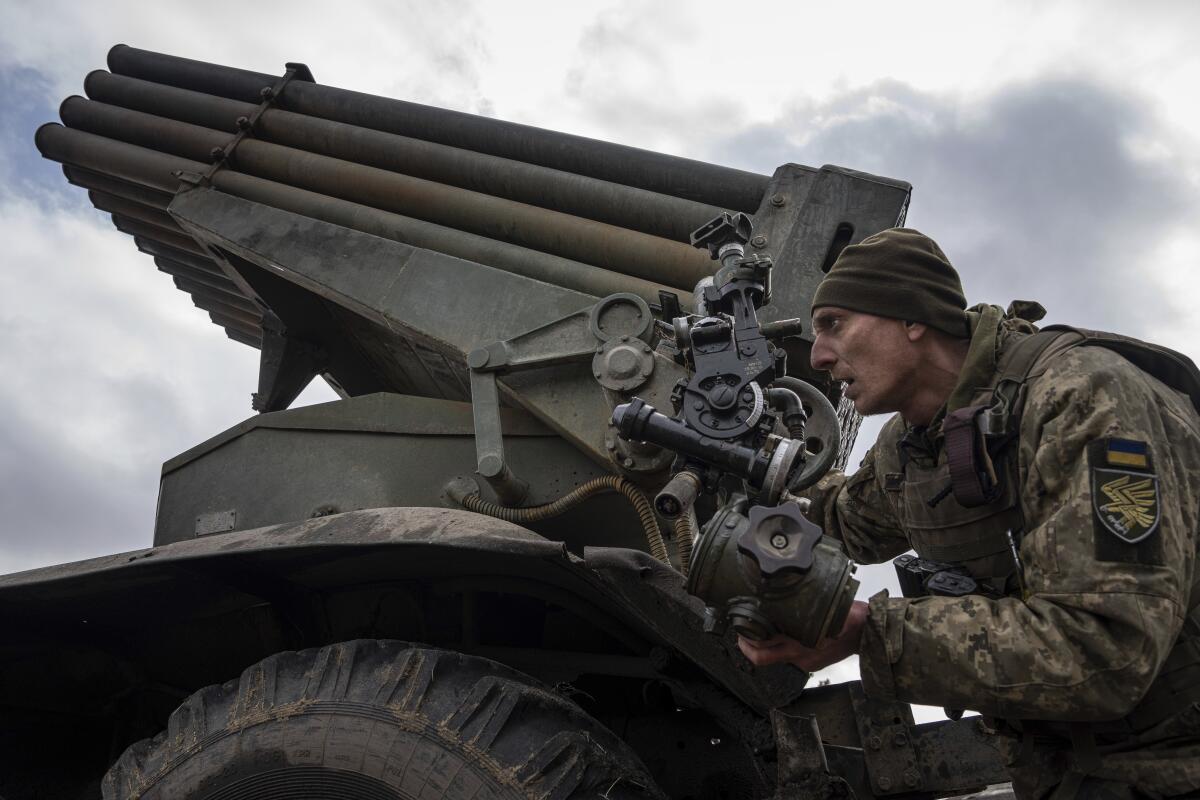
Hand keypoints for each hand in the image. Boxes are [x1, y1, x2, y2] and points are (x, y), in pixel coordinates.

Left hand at [736, 600, 867, 670]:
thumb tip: (781, 595)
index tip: (740, 626)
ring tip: (749, 636)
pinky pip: (786, 659)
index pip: (765, 644)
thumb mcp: (822, 606)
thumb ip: (802, 606)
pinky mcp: (810, 664)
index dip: (747, 639)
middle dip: (746, 647)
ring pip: (770, 660)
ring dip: (757, 650)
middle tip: (739, 634)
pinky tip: (775, 637)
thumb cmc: (846, 615)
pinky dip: (777, 650)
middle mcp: (799, 652)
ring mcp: (803, 660)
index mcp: (801, 638)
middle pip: (761, 657)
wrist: (866, 633)